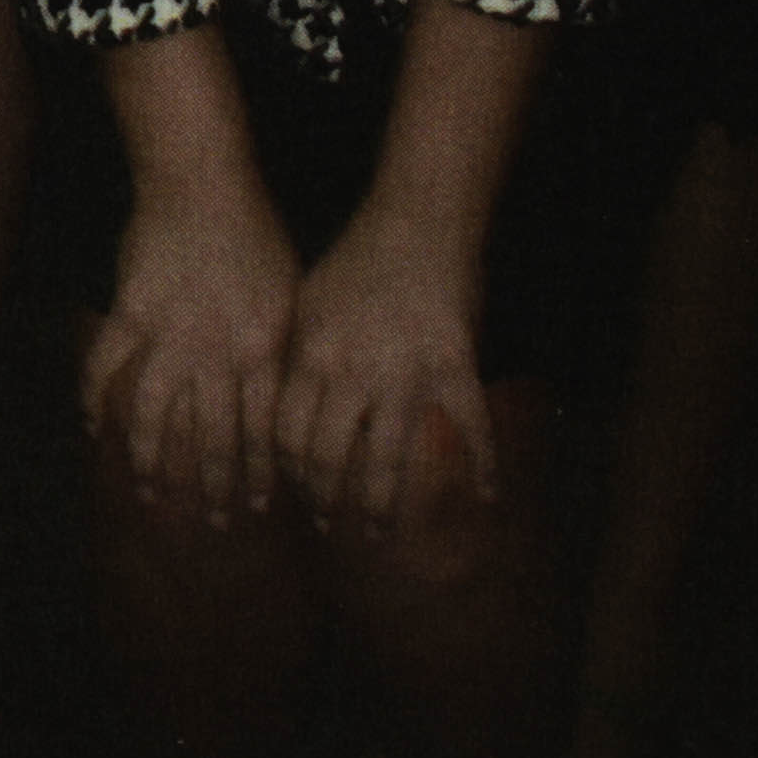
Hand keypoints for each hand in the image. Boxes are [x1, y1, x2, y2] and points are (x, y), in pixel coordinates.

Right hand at [82, 182, 297, 525]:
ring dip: (151, 459)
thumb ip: (282, 351)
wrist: (202, 185)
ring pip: (156, 414)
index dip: (258, 471)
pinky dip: (95, 397)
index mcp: (260, 351)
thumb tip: (288, 401)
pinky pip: (107, 364)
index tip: (255, 504)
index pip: (261, 429)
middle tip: (209, 521)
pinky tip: (91, 427)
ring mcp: (168, 335)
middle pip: (211, 435)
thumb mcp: (289, 296)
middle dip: (211, 485)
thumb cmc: (256, 234)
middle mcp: (215, 353)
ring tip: (148, 493)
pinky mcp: (130, 313)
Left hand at [276, 207, 499, 529]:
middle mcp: (354, 373)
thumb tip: (272, 408)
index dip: (287, 472)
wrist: (416, 224)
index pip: (288, 434)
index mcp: (311, 357)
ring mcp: (407, 375)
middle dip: (326, 500)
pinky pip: (471, 428)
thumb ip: (295, 359)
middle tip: (329, 525)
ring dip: (383, 504)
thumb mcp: (307, 306)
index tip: (289, 494)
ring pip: (390, 459)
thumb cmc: (356, 261)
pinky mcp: (455, 368)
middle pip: (331, 457)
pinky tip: (484, 498)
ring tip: (379, 534)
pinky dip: (483, 466)